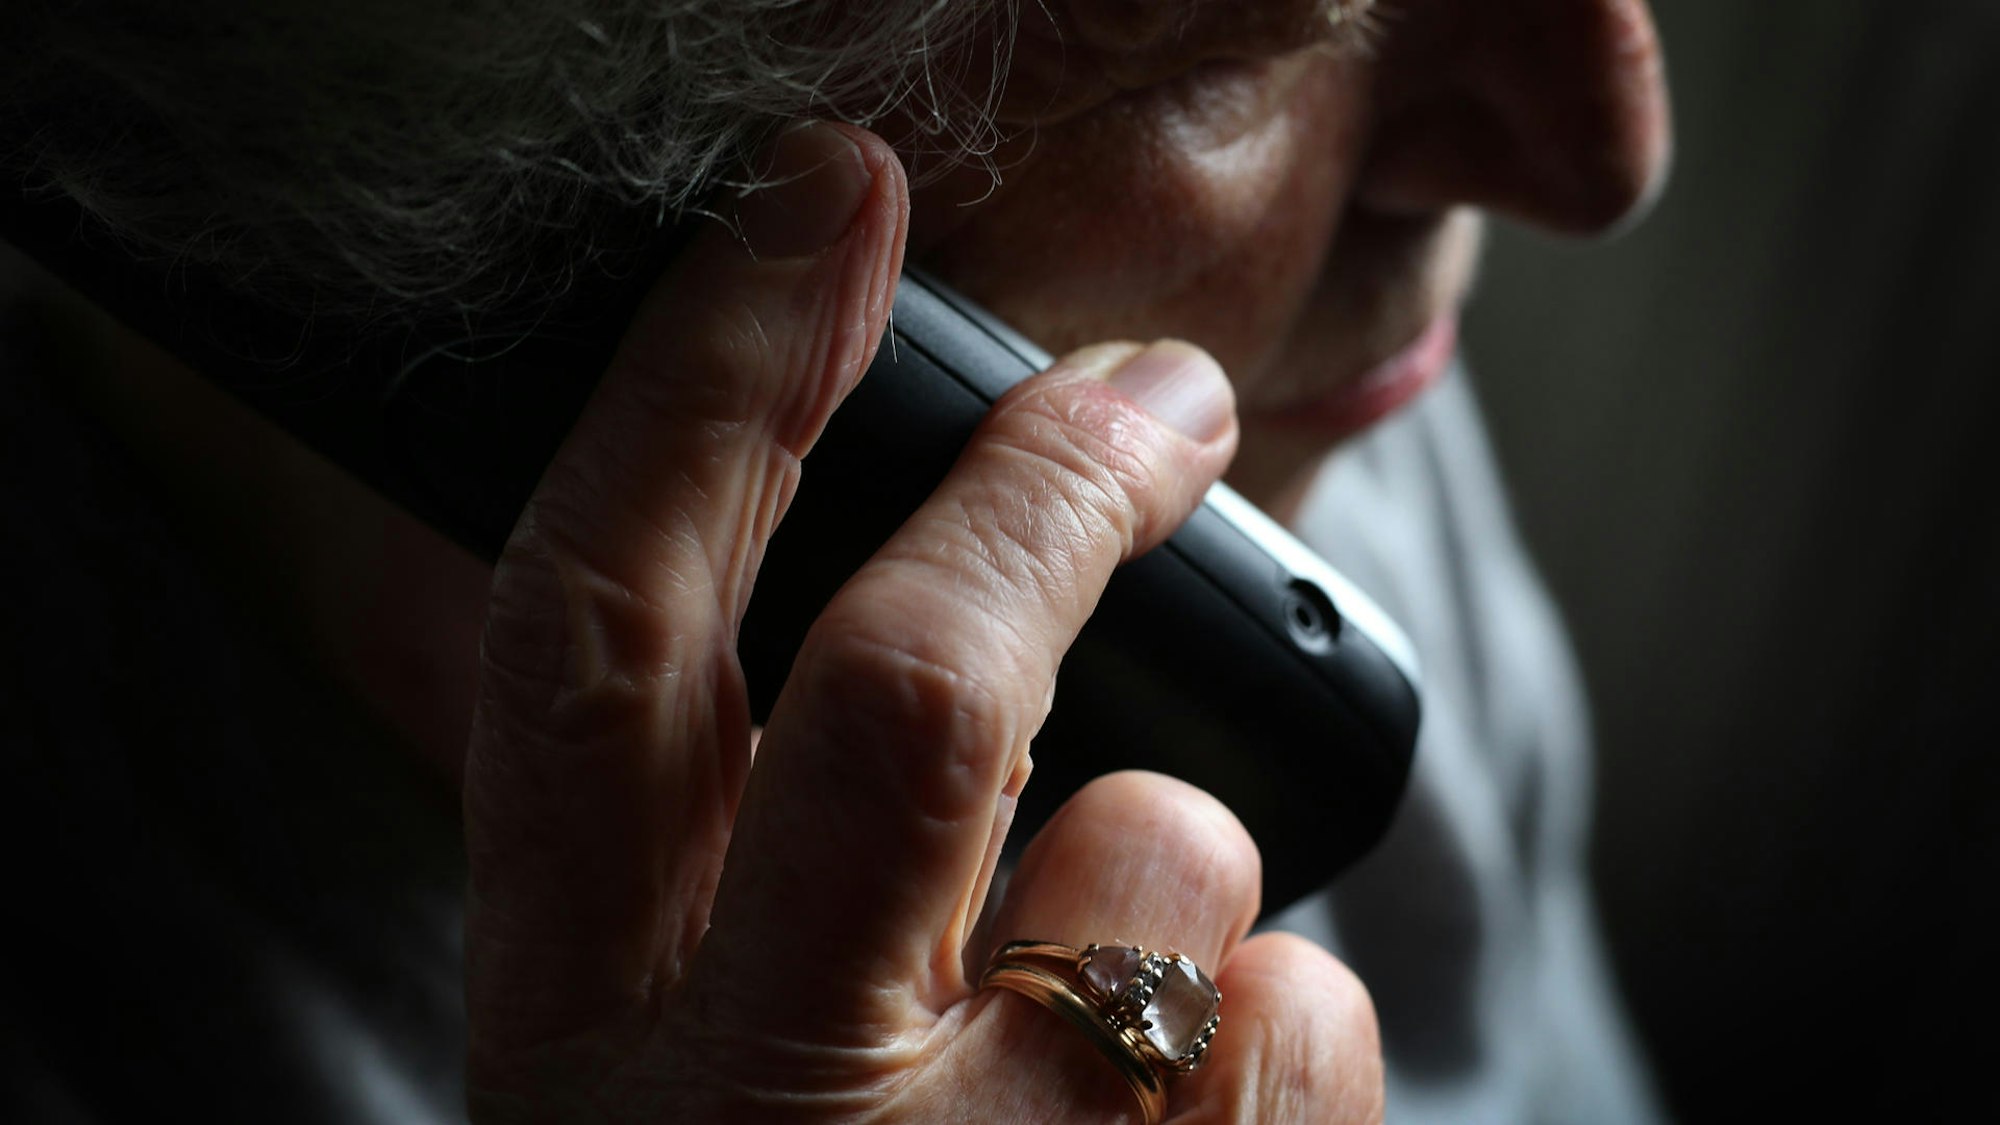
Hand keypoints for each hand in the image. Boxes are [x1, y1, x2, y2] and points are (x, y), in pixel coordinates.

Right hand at [461, 122, 1383, 1122]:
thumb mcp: (689, 1067)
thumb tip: (941, 631)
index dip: (703, 390)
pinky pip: (1305, 1006)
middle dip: (1043, 487)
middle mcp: (742, 1124)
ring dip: (1173, 863)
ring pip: (1165, 850)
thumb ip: (741, 866)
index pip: (596, 641)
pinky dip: (1284, 1018)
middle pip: (905, 689)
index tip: (815, 212)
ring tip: (1107, 1007)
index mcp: (581, 1039)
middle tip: (1156, 397)